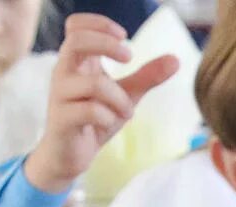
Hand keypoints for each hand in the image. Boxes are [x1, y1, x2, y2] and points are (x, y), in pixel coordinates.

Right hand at [24, 15, 179, 194]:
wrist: (69, 154)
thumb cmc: (94, 119)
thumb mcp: (125, 95)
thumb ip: (146, 77)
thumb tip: (175, 59)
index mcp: (77, 62)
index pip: (75, 26)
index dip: (98, 23)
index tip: (123, 36)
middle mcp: (64, 72)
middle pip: (76, 41)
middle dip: (107, 45)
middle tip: (130, 58)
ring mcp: (60, 95)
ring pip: (93, 84)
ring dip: (120, 98)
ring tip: (126, 111)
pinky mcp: (61, 119)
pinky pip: (90, 111)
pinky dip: (109, 117)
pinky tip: (110, 123)